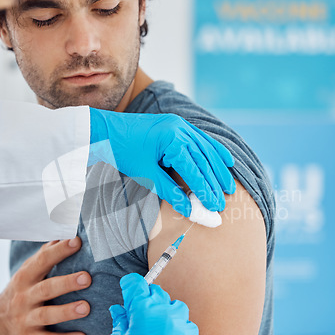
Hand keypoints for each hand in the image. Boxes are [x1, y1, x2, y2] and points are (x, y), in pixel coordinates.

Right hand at [0, 238, 91, 334]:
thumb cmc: (22, 291)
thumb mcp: (29, 272)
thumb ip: (46, 254)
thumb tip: (65, 232)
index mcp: (26, 277)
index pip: (42, 261)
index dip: (59, 251)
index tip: (77, 241)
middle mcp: (25, 297)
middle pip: (46, 288)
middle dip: (67, 283)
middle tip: (87, 277)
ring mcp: (26, 319)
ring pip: (47, 315)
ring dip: (67, 311)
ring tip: (86, 307)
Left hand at [89, 108, 235, 216]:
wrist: (105, 130)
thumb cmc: (122, 151)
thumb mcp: (145, 174)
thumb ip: (168, 191)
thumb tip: (188, 210)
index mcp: (171, 139)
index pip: (194, 169)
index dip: (205, 190)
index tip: (213, 207)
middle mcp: (180, 129)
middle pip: (203, 160)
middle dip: (214, 183)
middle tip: (222, 203)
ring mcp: (180, 124)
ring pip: (206, 149)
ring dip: (219, 169)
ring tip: (229, 186)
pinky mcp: (178, 124)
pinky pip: (201, 138)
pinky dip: (215, 150)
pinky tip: (227, 160)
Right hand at [107, 273, 198, 334]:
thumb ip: (121, 321)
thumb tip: (119, 310)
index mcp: (143, 308)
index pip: (136, 284)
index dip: (130, 285)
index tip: (128, 287)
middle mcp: (164, 311)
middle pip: (156, 293)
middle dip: (147, 299)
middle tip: (139, 313)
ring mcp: (180, 324)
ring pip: (175, 307)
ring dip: (165, 311)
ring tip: (156, 327)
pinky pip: (186, 325)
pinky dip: (178, 328)